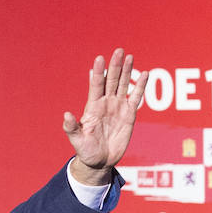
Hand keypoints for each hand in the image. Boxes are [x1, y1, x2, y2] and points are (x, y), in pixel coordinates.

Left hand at [65, 48, 144, 183]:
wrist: (100, 161)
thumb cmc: (86, 151)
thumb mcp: (77, 140)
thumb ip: (72, 127)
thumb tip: (66, 114)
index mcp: (92, 106)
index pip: (96, 85)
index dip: (98, 72)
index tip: (100, 58)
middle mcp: (106, 103)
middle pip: (111, 80)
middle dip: (115, 66)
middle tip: (119, 51)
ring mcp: (118, 107)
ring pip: (123, 85)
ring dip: (127, 71)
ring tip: (129, 56)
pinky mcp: (129, 114)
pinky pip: (136, 97)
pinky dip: (140, 86)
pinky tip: (145, 74)